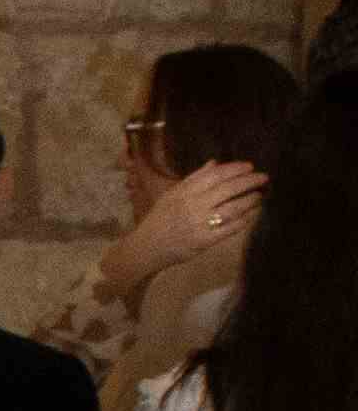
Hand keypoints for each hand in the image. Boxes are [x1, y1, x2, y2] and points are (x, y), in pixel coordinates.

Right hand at [97, 159, 262, 300]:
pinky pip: (229, 229)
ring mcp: (199, 224)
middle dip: (248, 181)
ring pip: (231, 209)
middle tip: (263, 178)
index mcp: (184, 192)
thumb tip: (215, 164)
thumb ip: (194, 179)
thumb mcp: (172, 194)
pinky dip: (243, 221)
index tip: (249, 166)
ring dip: (249, 201)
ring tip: (259, 196)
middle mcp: (192, 206)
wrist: (146, 247)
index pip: (215, 175)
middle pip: (227, 189)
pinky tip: (251, 215)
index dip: (235, 169)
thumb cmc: (159, 219)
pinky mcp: (204, 241)